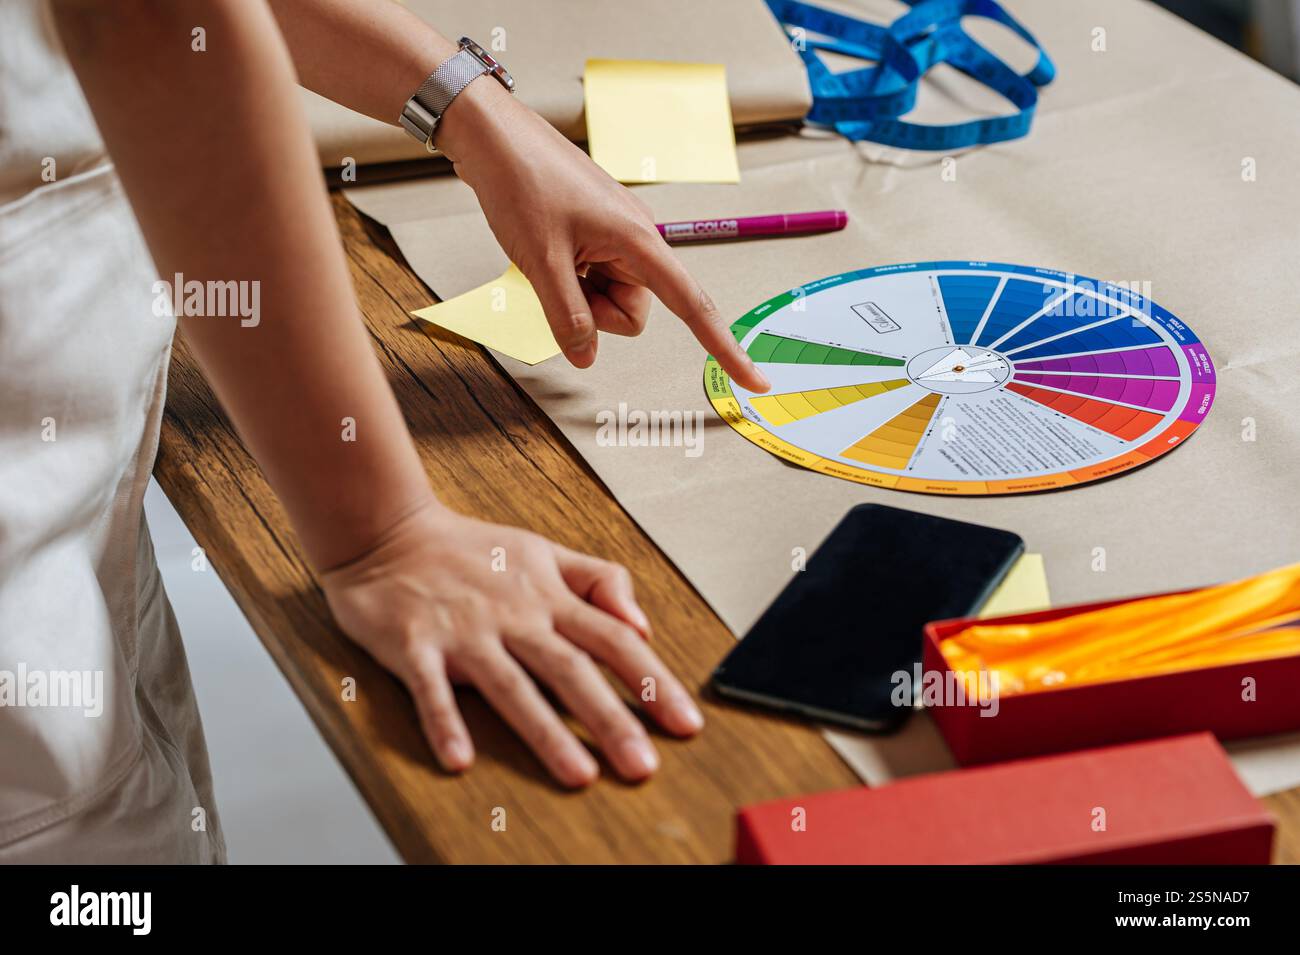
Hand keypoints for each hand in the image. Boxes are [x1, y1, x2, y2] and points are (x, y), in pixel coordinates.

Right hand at [320, 499, 704, 786]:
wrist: (387, 530)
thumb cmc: (470, 549)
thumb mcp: (545, 550)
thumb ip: (599, 581)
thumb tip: (641, 623)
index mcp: (547, 596)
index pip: (613, 640)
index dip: (653, 681)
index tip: (685, 722)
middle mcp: (513, 616)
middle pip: (571, 670)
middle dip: (610, 720)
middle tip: (641, 765)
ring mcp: (464, 632)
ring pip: (512, 686)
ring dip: (545, 732)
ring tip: (577, 774)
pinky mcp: (414, 645)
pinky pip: (430, 688)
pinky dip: (444, 722)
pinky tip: (460, 759)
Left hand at [436, 79, 769, 392]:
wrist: (495, 137)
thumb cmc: (522, 184)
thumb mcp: (541, 262)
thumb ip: (567, 317)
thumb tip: (586, 357)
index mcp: (639, 241)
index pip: (693, 306)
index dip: (725, 348)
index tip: (756, 380)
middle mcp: (637, 240)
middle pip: (632, 312)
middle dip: (594, 311)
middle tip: (555, 276)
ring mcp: (615, 238)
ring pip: (608, 299)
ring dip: (577, 294)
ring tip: (547, 257)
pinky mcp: (595, 236)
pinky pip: (592, 279)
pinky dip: (568, 279)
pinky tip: (545, 251)